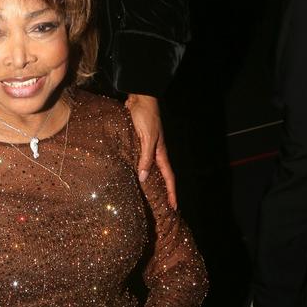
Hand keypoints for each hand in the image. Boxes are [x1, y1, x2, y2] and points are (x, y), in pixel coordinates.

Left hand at [125, 93, 176, 208]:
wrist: (139, 98)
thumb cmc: (145, 116)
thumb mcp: (147, 137)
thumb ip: (145, 157)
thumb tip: (143, 178)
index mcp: (161, 152)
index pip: (169, 177)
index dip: (172, 193)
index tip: (174, 207)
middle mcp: (156, 151)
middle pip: (161, 175)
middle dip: (164, 190)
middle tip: (162, 206)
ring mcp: (147, 146)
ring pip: (150, 167)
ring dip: (150, 180)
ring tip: (147, 194)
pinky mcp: (138, 141)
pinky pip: (140, 158)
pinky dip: (139, 168)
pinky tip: (132, 173)